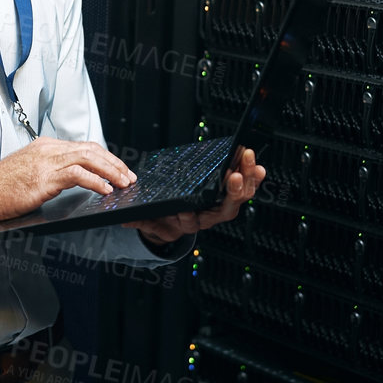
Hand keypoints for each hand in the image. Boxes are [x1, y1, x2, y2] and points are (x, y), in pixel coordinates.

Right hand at [0, 136, 135, 227]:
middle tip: (128, 176)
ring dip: (111, 171)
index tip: (117, 169)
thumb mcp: (27, 173)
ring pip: (89, 159)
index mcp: (44, 146)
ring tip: (123, 183)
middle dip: (114, 163)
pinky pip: (79, 175)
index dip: (105, 157)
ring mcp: (46, 161)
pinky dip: (96, 181)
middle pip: (91, 149)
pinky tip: (105, 190)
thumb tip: (67, 182)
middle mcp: (48, 149)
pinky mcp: (45, 177)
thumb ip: (47, 172)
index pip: (83, 146)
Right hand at [122, 147, 265, 247]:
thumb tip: (125, 220)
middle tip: (235, 176)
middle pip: (226, 206)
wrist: (175, 222)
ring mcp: (221, 203)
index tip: (185, 210)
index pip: (193, 221)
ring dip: (247, 177)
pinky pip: (244, 185)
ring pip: (239, 194)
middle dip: (233, 191)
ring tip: (250, 160)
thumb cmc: (165, 220)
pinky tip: (257, 165)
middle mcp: (210, 215)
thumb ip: (140, 221)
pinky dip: (252, 175)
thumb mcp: (150, 222)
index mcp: (190, 223)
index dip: (190, 216)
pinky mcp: (228, 192)